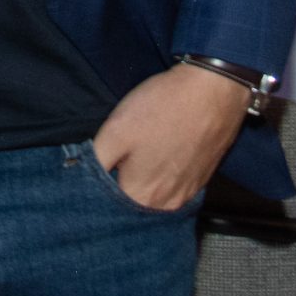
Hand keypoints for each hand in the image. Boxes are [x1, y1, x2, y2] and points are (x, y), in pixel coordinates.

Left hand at [93, 62, 248, 210]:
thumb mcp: (116, 130)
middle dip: (121, 186)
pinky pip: (175, 187)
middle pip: (133, 205)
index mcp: (141, 196)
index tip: (98, 168)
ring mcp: (188, 193)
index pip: (109, 207)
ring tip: (142, 152)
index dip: (98, 187)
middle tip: (120, 156)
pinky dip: (165, 176)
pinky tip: (162, 152)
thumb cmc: (164, 107)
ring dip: (144, 181)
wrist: (214, 88)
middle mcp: (167, 204)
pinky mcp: (202, 179)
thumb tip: (81, 177)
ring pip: (155, 196)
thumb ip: (95, 161)